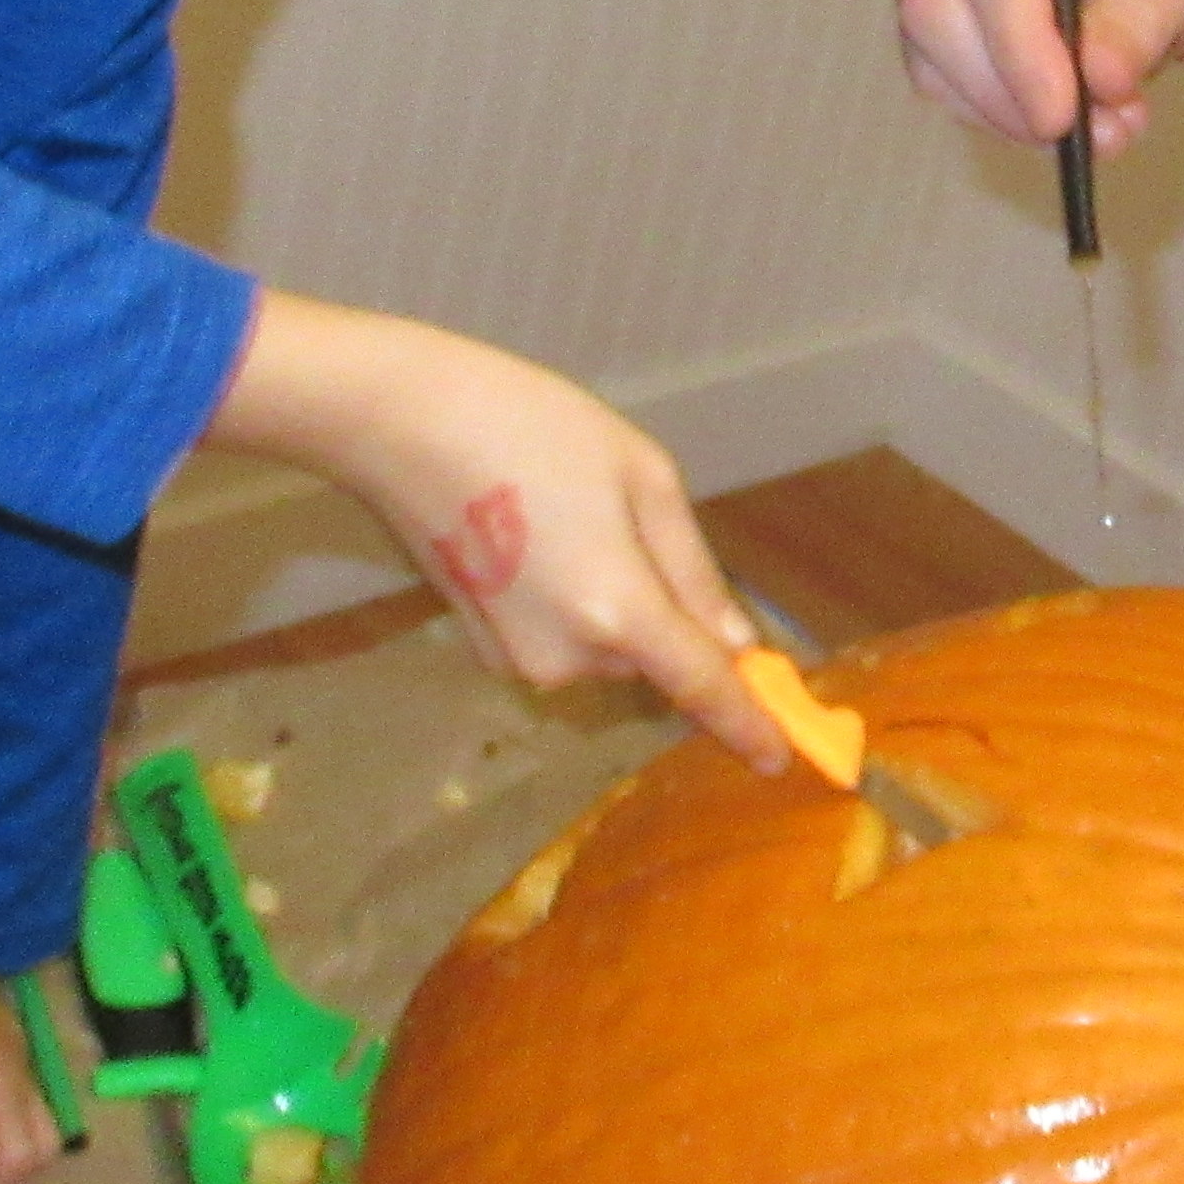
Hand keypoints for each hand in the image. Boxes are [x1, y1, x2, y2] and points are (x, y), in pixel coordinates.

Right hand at [205, 294, 783, 768]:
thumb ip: (693, 569)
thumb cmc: (532, 427)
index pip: (702, 687)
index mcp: (617, 610)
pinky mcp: (486, 652)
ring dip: (614, 602)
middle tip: (628, 517)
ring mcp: (520, 661)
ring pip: (608, 648)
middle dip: (665, 609)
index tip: (784, 759)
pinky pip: (563, 640)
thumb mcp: (640, 476)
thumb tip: (736, 643)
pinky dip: (570, 603)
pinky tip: (536, 535)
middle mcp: (569, 658)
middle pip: (654, 655)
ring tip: (569, 512)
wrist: (400, 423)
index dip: (749, 725)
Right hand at [893, 0, 1183, 161]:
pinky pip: (940, 83)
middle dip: (1009, 86)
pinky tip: (1068, 121)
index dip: (1021, 35)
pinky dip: (1002, 117)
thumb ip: (1149, 13)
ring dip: (1012, 111)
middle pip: (936, 1)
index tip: (1064, 110)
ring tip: (1105, 127)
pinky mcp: (929, 17)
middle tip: (1084, 135)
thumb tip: (1098, 76)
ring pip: (932, 53)